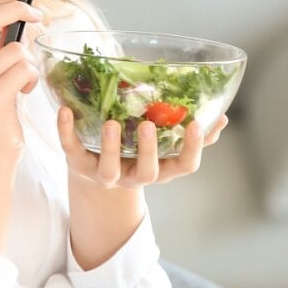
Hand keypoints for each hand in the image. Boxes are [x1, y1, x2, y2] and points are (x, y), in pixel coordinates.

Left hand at [57, 108, 228, 188]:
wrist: (94, 173)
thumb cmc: (136, 152)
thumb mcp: (163, 147)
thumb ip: (191, 135)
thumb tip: (222, 117)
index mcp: (160, 169)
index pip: (184, 166)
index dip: (193, 149)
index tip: (196, 125)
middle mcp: (135, 176)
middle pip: (148, 172)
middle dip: (149, 150)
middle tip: (148, 125)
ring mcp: (105, 174)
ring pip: (109, 169)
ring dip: (110, 146)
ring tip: (112, 123)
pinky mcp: (78, 165)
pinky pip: (71, 150)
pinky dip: (66, 130)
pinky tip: (65, 111)